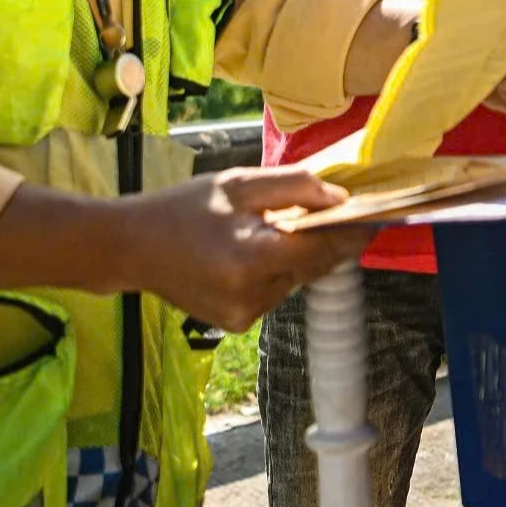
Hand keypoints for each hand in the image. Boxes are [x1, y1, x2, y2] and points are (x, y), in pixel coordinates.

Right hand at [120, 168, 372, 330]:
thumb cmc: (184, 208)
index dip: (352, 230)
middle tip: (335, 212)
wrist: (131, 247)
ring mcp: (245, 314)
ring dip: (297, 255)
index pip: (323, 246)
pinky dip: (275, 272)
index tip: (375, 216)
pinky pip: (276, 293)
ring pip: (296, 279)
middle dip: (327, 240)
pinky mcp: (238, 323)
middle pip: (314, 265)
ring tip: (270, 229)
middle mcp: (254, 293)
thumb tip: (340, 198)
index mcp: (254, 256)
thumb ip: (294, 187)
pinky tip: (248, 253)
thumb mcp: (239, 183)